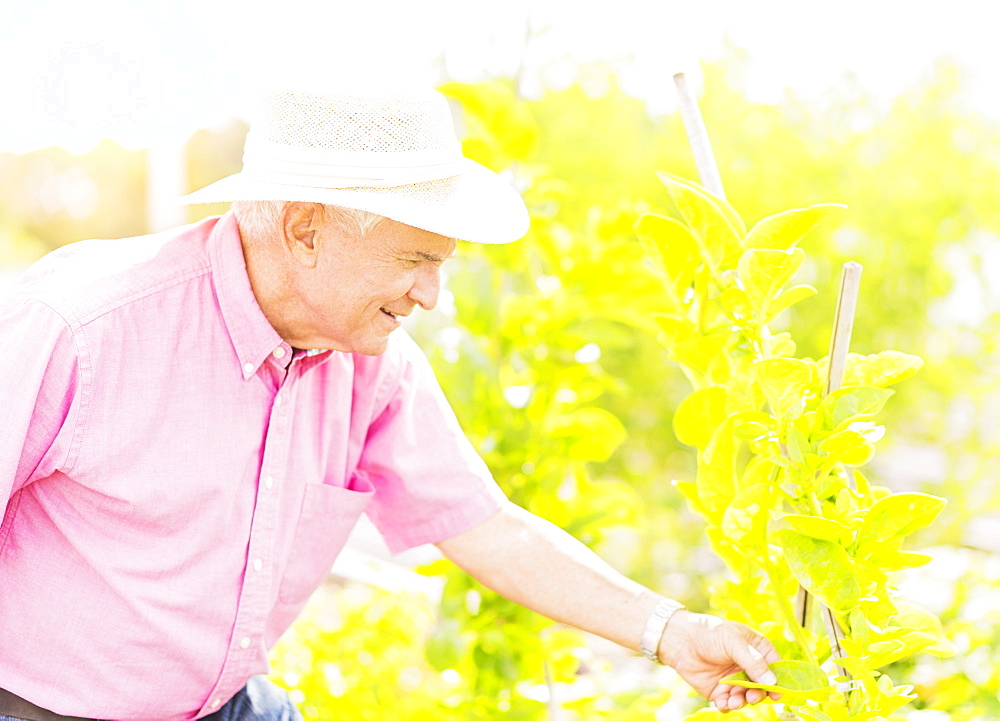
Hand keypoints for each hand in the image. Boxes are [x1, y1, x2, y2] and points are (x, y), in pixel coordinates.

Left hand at [659, 610, 780, 712]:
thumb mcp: (733, 642)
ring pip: (746, 697)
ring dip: (742, 702)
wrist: (680, 640)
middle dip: (757, 694)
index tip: (777, 693)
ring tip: (733, 701)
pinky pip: (728, 703)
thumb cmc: (709, 633)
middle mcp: (748, 667)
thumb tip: (771, 682)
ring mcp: (735, 680)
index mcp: (757, 650)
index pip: (775, 668)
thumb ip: (753, 661)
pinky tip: (722, 703)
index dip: (778, 681)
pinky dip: (727, 706)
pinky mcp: (720, 691)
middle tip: (751, 696)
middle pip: (762, 687)